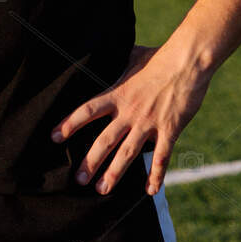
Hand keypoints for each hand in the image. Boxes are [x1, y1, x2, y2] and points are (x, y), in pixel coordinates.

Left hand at [51, 43, 212, 195]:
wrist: (187, 61)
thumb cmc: (160, 56)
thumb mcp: (132, 56)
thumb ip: (119, 62)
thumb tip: (109, 50)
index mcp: (118, 94)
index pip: (87, 111)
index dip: (69, 124)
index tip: (54, 137)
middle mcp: (130, 112)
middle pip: (105, 140)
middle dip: (90, 162)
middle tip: (78, 179)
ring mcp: (149, 122)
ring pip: (128, 153)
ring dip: (114, 174)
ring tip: (102, 190)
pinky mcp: (170, 129)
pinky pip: (162, 157)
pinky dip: (156, 175)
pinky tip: (150, 191)